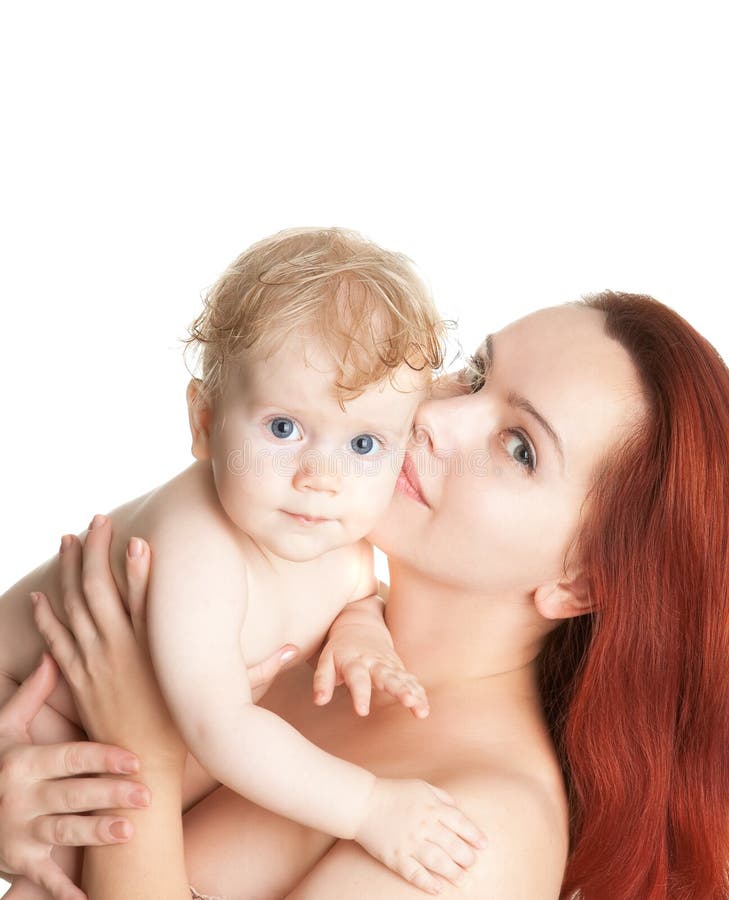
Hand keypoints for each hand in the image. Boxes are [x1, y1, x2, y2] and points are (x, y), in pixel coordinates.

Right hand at [0, 654, 148, 899]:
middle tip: (146, 794)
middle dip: (110, 795)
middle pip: (73, 794)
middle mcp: (21, 797)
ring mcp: (18, 832)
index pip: (69, 757)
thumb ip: (31, 696)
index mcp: (24, 761)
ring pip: (63, 832)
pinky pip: (42, 878)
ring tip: (129, 831)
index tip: (135, 757)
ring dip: (96, 833)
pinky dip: (63, 890)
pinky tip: (88, 898)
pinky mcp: (16, 861)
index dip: (103, 757)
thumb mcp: (4, 730)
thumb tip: (52, 655)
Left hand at [31, 516, 299, 766]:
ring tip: (66, 539)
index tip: (134, 539)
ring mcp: (93, 664)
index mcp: (154, 653)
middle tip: (95, 521)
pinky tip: (42, 593)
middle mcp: (119, 652)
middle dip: (94, 552)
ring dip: (67, 570)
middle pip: (99, 592)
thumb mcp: (224, 699)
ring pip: (73, 607)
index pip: (144, 602)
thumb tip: (294, 649)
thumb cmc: (182, 731)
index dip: (138, 569)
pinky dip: (46, 615)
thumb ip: (259, 670)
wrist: (138, 769)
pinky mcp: (76, 678)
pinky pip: (56, 639)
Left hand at [313, 618, 428, 717]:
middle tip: (408, 702)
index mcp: (354, 661)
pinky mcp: (398, 668)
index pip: (357, 679)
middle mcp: (374, 662)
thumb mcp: (326, 661)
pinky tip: (424, 708)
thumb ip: (322, 680)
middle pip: (387, 676)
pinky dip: (418, 692)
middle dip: (398, 689)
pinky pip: (410, 680)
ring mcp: (388, 664)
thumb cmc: (339, 650)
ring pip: (402, 678)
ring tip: (420, 709)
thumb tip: (319, 701)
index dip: (360, 694)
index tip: (362, 711)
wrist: (359, 625)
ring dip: (412, 692)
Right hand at [354, 778, 486, 894]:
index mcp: (432, 807)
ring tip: (461, 879)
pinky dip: (428, 883)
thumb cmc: (394, 793)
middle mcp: (424, 826)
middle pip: (453, 845)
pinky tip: (438, 888)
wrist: (363, 803)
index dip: (475, 835)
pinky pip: (415, 873)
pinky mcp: (396, 857)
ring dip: (453, 872)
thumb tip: (458, 809)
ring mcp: (410, 843)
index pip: (460, 823)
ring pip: (438, 862)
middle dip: (467, 857)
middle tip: (471, 863)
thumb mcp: (421, 787)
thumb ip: (442, 797)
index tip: (484, 845)